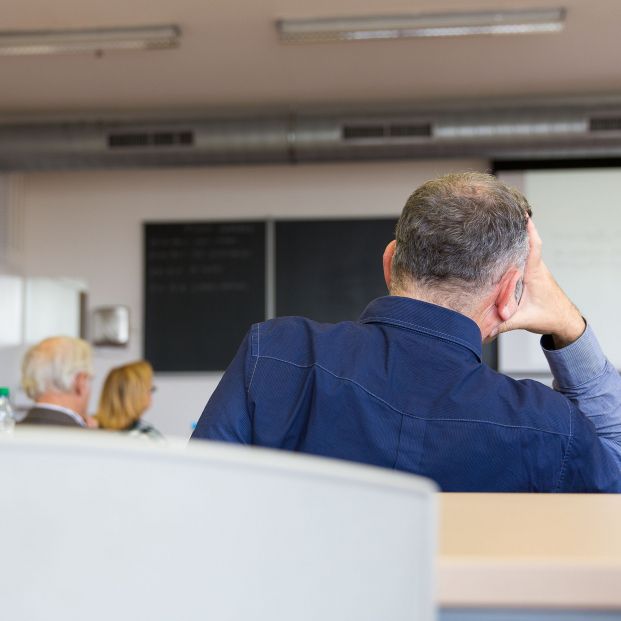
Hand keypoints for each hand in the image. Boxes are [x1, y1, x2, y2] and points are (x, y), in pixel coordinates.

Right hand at [496, 219, 584, 347]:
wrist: (566, 321)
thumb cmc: (550, 317)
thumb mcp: (523, 320)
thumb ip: (503, 322)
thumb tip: (482, 325)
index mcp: (535, 274)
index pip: (533, 247)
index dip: (529, 230)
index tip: (522, 215)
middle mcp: (536, 268)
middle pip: (526, 243)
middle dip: (515, 229)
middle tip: (501, 217)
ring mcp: (535, 270)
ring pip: (524, 251)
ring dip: (514, 240)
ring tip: (497, 230)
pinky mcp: (533, 275)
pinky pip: (524, 258)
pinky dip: (515, 251)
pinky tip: (503, 250)